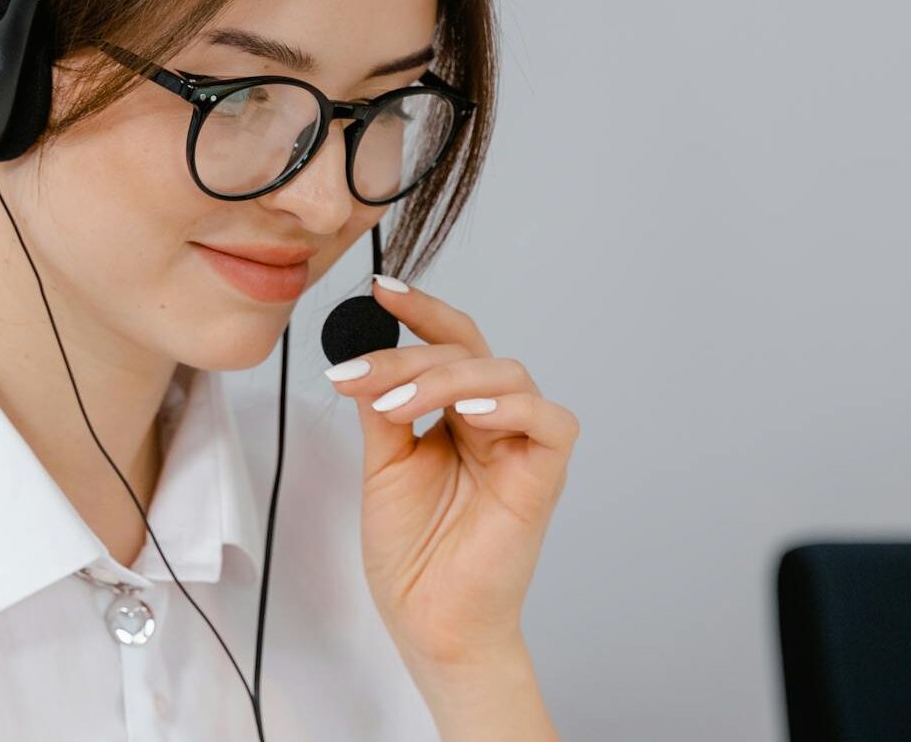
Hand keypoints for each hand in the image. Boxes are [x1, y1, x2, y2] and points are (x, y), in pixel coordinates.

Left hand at [324, 275, 579, 670]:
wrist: (429, 621)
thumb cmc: (413, 554)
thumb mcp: (383, 466)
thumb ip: (382, 408)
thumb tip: (363, 357)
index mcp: (457, 413)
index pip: (448, 343)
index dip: (420, 311)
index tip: (380, 289)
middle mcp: (493, 420)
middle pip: (471, 349)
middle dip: (412, 352)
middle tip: (361, 378)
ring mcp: (521, 444)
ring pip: (506, 372)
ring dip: (445, 378)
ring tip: (396, 409)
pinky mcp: (544, 474)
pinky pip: (549, 420)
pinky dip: (509, 406)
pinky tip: (465, 415)